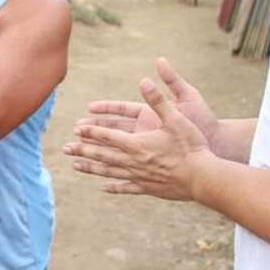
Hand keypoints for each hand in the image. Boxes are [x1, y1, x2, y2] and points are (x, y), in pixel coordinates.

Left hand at [63, 65, 216, 200]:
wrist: (204, 178)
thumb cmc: (192, 146)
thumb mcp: (176, 118)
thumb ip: (158, 100)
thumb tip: (144, 80)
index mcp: (137, 143)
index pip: (108, 136)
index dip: (92, 131)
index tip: (77, 129)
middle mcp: (134, 161)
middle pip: (102, 155)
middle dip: (83, 150)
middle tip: (65, 149)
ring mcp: (140, 176)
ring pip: (109, 172)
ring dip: (91, 168)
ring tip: (76, 166)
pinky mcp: (148, 188)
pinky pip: (126, 187)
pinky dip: (114, 187)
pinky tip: (104, 187)